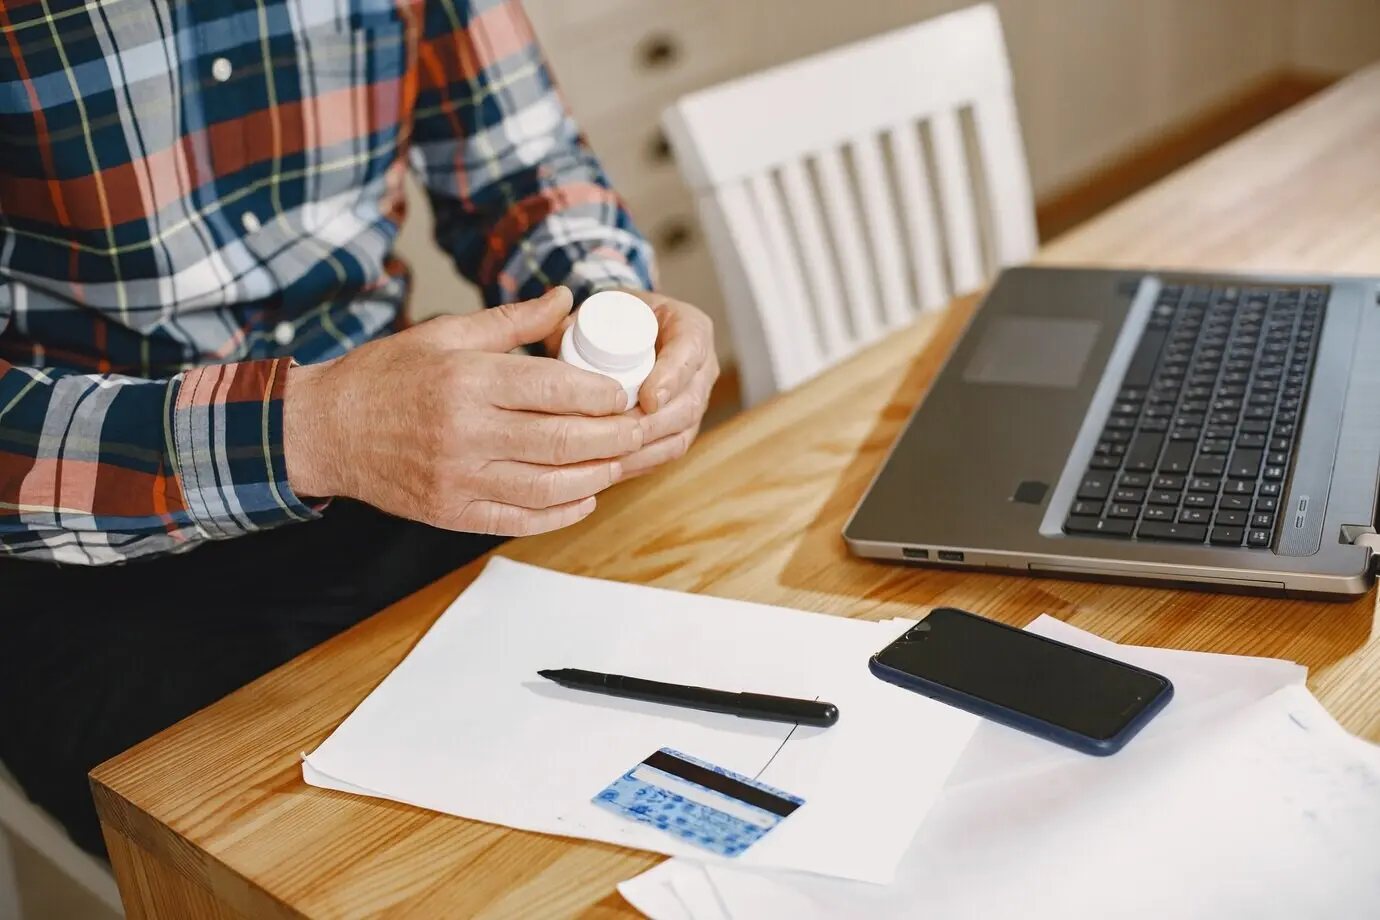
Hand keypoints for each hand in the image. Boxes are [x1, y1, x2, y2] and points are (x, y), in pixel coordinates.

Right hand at [284, 287, 643, 535]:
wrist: (325, 430)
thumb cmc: (387, 376)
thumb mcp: (446, 334)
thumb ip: (511, 320)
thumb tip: (565, 299)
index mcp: (468, 380)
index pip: (556, 389)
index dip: (602, 395)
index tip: (624, 392)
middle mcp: (465, 432)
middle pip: (562, 441)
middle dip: (612, 438)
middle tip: (637, 430)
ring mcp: (458, 478)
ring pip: (548, 486)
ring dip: (595, 477)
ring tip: (618, 463)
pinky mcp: (450, 513)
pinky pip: (519, 520)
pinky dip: (559, 513)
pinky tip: (583, 497)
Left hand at [545, 289, 718, 477]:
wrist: (624, 334)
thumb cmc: (612, 319)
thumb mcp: (599, 309)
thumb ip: (574, 320)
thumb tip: (552, 341)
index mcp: (689, 328)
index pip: (689, 353)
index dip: (672, 378)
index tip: (648, 398)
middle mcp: (700, 367)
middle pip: (689, 404)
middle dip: (654, 425)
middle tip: (619, 434)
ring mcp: (694, 401)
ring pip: (681, 435)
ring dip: (645, 450)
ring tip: (610, 456)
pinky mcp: (682, 428)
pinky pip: (669, 453)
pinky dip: (641, 462)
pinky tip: (612, 469)